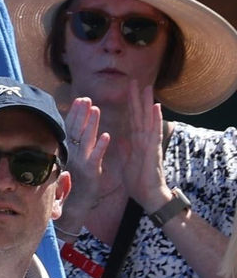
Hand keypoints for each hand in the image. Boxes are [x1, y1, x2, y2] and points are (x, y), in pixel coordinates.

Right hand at [60, 97, 110, 221]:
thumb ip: (69, 151)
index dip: (75, 114)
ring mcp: (80, 163)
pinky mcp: (90, 173)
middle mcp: (71, 155)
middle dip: (81, 113)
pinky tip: (107, 135)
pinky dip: (101, 146)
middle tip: (86, 98)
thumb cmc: (69, 188)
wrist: (69, 210)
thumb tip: (69, 136)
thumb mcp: (66, 167)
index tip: (79, 100)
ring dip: (90, 123)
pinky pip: (96, 157)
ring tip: (96, 108)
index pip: (70, 129)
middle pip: (75, 129)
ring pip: (85, 139)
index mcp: (67, 152)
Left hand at [122, 84, 171, 208]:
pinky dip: (156, 119)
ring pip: (148, 119)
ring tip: (148, 87)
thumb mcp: (126, 162)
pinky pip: (154, 132)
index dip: (130, 104)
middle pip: (140, 115)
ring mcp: (150, 143)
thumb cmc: (139, 181)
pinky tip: (156, 107)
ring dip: (148, 103)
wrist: (149, 196)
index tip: (128, 89)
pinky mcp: (153, 150)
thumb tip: (120, 137)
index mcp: (136, 141)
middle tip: (136, 81)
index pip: (132, 118)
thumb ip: (124, 149)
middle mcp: (144, 139)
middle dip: (137, 98)